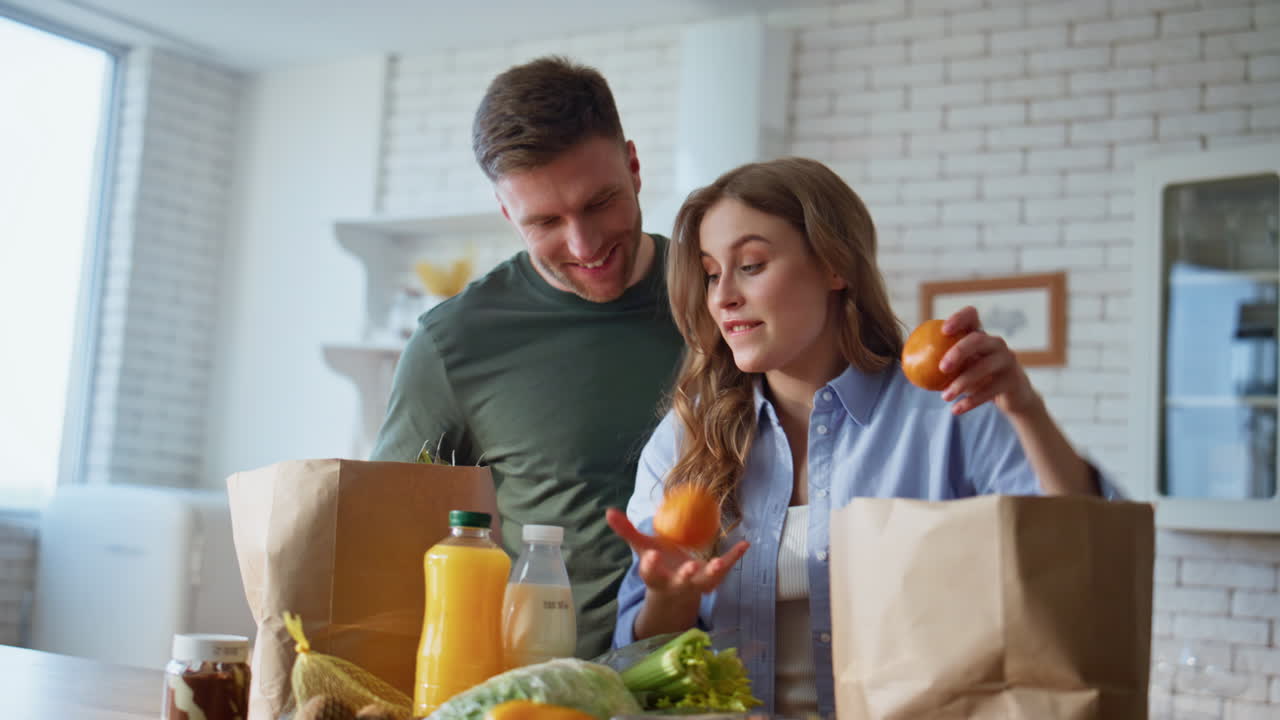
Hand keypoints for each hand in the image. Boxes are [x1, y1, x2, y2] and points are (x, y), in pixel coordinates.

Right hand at [606, 508, 748, 595]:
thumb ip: (627, 531)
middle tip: (690, 568)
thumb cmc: (658, 563)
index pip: (651, 573)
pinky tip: (745, 544)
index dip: (651, 566)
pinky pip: (725, 570)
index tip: (651, 556)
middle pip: (681, 583)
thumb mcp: (642, 547)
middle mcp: (676, 584)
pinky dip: (735, 557)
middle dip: (686, 576)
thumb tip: (608, 511)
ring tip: (720, 562)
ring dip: (714, 572)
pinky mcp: (712, 581)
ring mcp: (697, 585)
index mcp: (656, 577)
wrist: (676, 589)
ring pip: (706, 582)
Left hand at [938, 306, 1040, 416]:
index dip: (959, 319)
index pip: (972, 316)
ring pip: (984, 367)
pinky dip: (971, 401)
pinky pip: (990, 390)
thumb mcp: (962, 367)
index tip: (943, 330)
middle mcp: (996, 344)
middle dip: (958, 351)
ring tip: (945, 397)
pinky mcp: (1013, 380)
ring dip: (962, 383)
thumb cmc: (979, 377)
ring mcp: (1008, 360)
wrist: (1013, 396)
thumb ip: (942, 361)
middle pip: (978, 339)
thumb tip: (906, 362)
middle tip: (941, 367)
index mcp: (980, 336)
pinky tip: (956, 410)